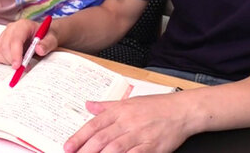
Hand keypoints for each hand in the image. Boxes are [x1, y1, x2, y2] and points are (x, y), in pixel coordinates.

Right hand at [0, 18, 58, 68]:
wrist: (43, 35)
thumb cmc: (46, 37)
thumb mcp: (52, 39)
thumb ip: (47, 44)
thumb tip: (39, 49)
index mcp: (23, 25)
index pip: (15, 39)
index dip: (15, 54)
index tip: (18, 66)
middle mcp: (11, 29)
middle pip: (4, 47)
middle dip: (12, 61)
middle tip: (24, 68)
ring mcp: (3, 35)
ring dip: (6, 61)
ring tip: (19, 62)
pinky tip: (9, 60)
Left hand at [64, 94, 190, 152]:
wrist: (181, 110)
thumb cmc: (156, 106)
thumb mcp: (129, 101)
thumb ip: (107, 106)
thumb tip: (88, 105)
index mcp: (119, 111)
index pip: (94, 125)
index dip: (79, 137)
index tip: (67, 147)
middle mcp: (127, 122)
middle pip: (101, 139)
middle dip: (85, 151)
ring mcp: (139, 135)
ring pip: (114, 148)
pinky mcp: (152, 146)